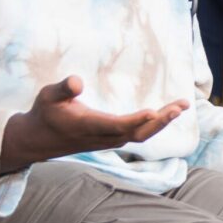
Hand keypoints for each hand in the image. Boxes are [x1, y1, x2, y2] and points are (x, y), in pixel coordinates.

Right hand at [0, 75, 188, 172]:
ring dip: (163, 121)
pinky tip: (168, 112)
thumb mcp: (48, 95)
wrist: (40, 140)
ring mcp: (110, 140)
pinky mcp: (114, 139)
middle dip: (161, 121)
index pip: (117, 125)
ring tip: (182, 105)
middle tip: (181, 105)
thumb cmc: (46, 113)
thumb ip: (63, 89)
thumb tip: (76, 82)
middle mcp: (104, 136)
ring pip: (142, 134)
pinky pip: (140, 134)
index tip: (153, 111)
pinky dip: (156, 124)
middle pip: (138, 133)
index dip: (135, 120)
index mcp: (89, 125)